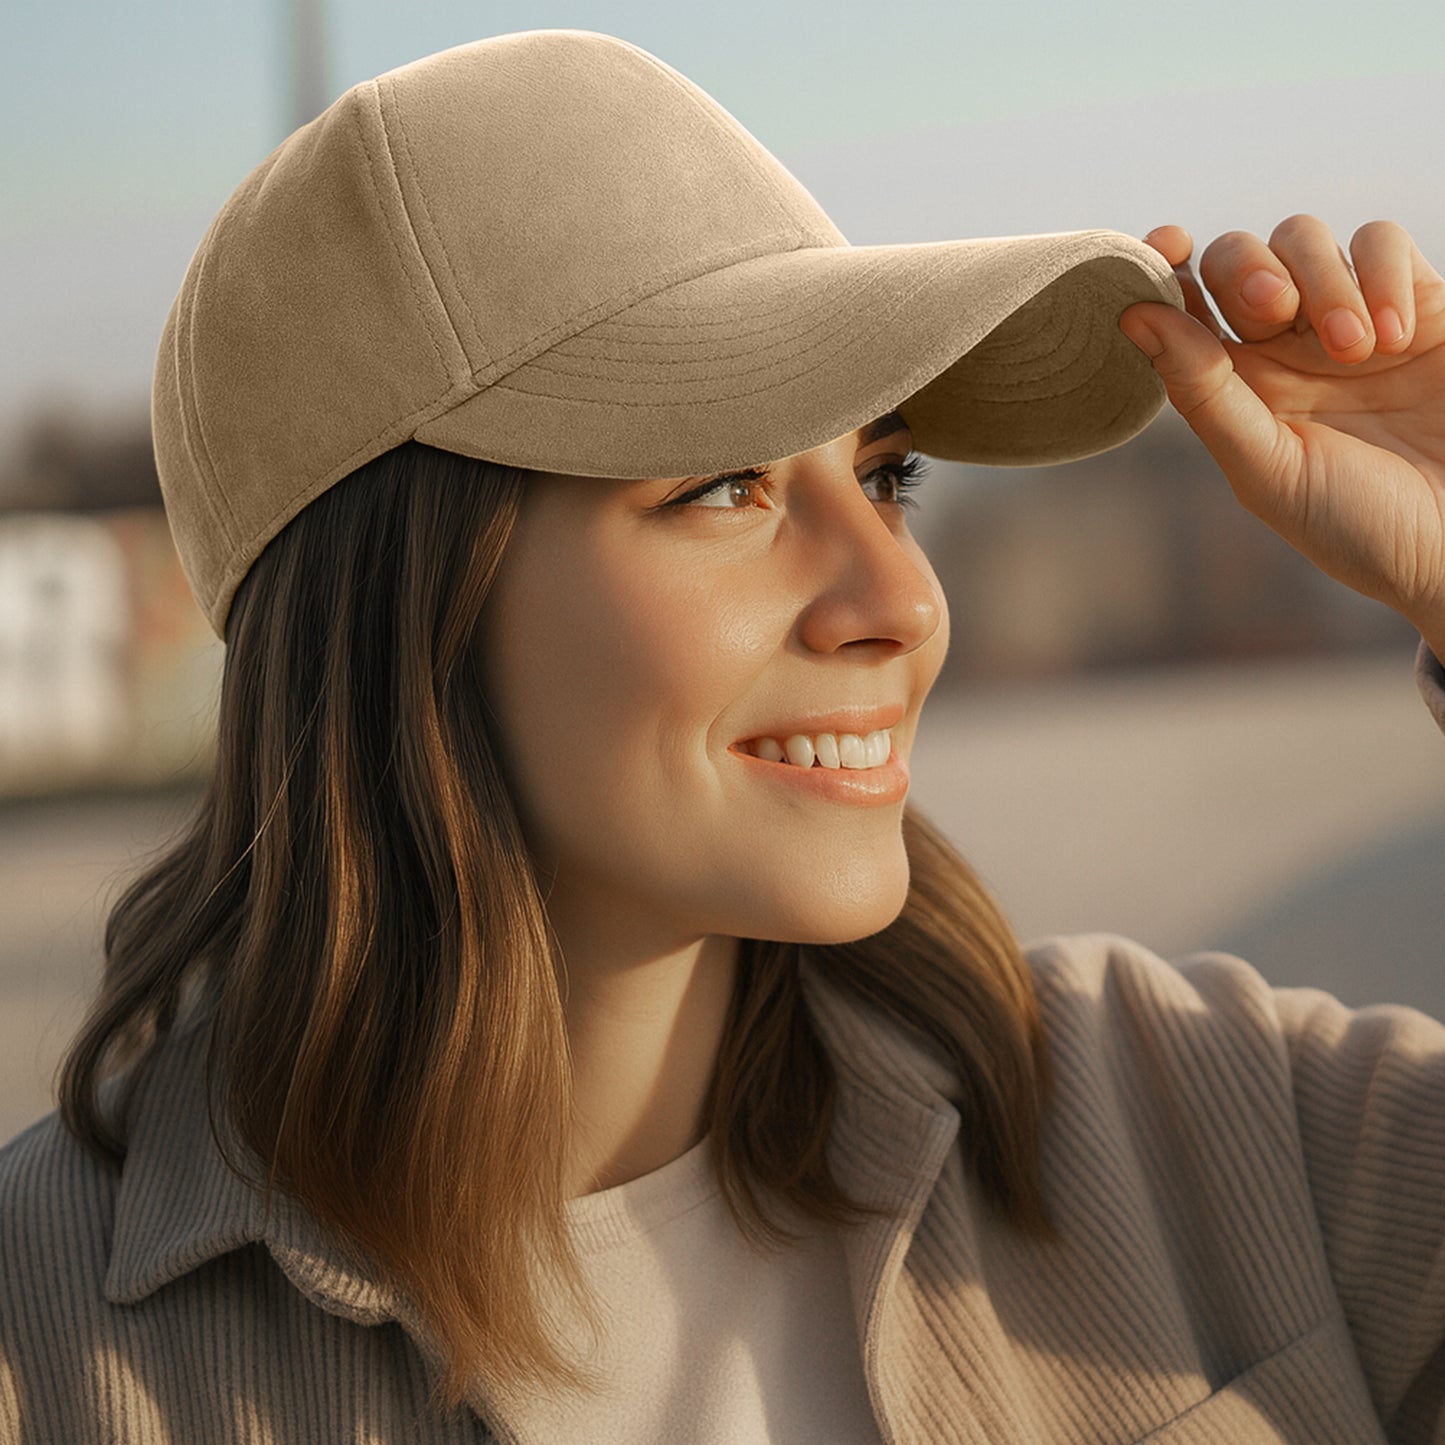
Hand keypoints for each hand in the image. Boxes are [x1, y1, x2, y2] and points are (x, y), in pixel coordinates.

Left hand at [1119, 216, 1444, 655]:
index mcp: (1231, 388)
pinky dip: (1382, 273)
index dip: (1160, 266)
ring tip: (1358, 352)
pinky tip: (1397, 336)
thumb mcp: (1268, 468)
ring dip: (1321, 280)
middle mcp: (1279, 348)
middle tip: (1272, 309)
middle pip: (1235, 258)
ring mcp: (1344, 320)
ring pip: (1303, 239)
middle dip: (1244, 268)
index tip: (1162, 248)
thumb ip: (1204, 394)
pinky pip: (1380, 241)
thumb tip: (1134, 316)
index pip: (1178, 308)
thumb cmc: (1358, 525)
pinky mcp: (1416, 302)